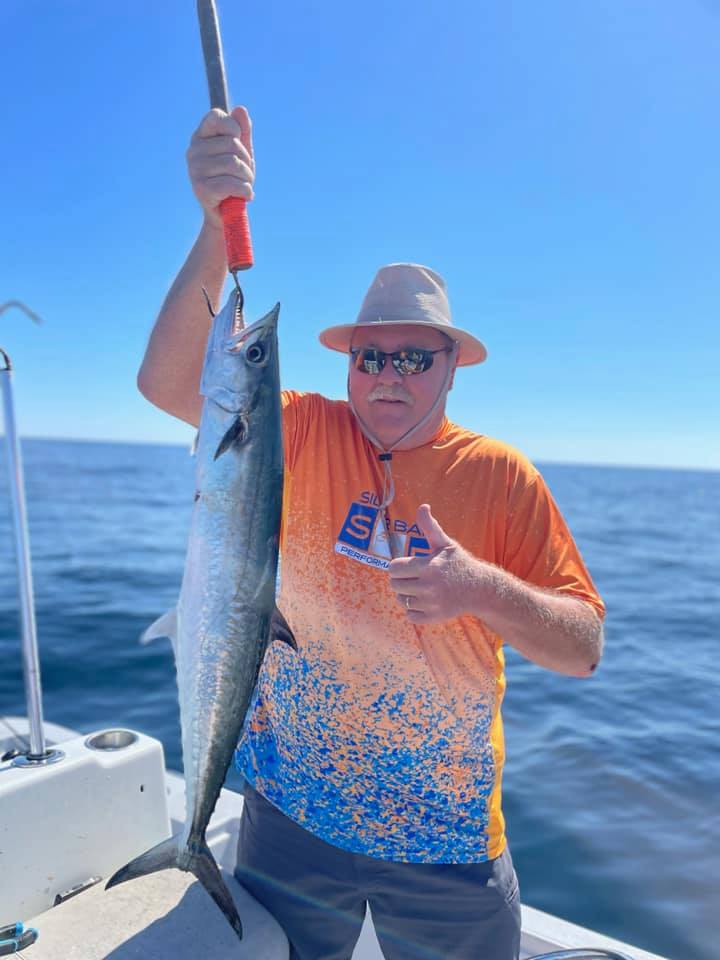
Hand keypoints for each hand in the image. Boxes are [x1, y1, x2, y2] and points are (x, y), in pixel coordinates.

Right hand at [186, 106, 254, 228]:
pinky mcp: (200, 189)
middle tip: (245, 174)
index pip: (216, 116)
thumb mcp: (241, 153)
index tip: (237, 143)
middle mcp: (193, 151)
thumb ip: (243, 132)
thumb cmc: (233, 179)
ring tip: (244, 186)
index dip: (234, 128)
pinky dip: (246, 191)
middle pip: (232, 144)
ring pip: (234, 164)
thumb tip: (240, 110)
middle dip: (247, 162)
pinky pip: (232, 184)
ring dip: (248, 178)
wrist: (227, 214)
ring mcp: (194, 170)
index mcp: (200, 137)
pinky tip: (245, 196)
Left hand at [389, 504, 485, 624]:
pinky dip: (414, 610)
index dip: (399, 565)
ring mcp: (431, 604)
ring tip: (421, 589)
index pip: (394, 568)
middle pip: (395, 585)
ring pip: (402, 601)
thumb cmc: (459, 564)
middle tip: (414, 577)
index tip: (409, 565)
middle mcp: (429, 587)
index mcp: (429, 566)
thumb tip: (423, 506)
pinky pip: (410, 616)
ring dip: (407, 595)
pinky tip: (425, 601)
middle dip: (401, 580)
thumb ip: (430, 527)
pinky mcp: (434, 617)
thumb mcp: (445, 544)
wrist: (480, 589)